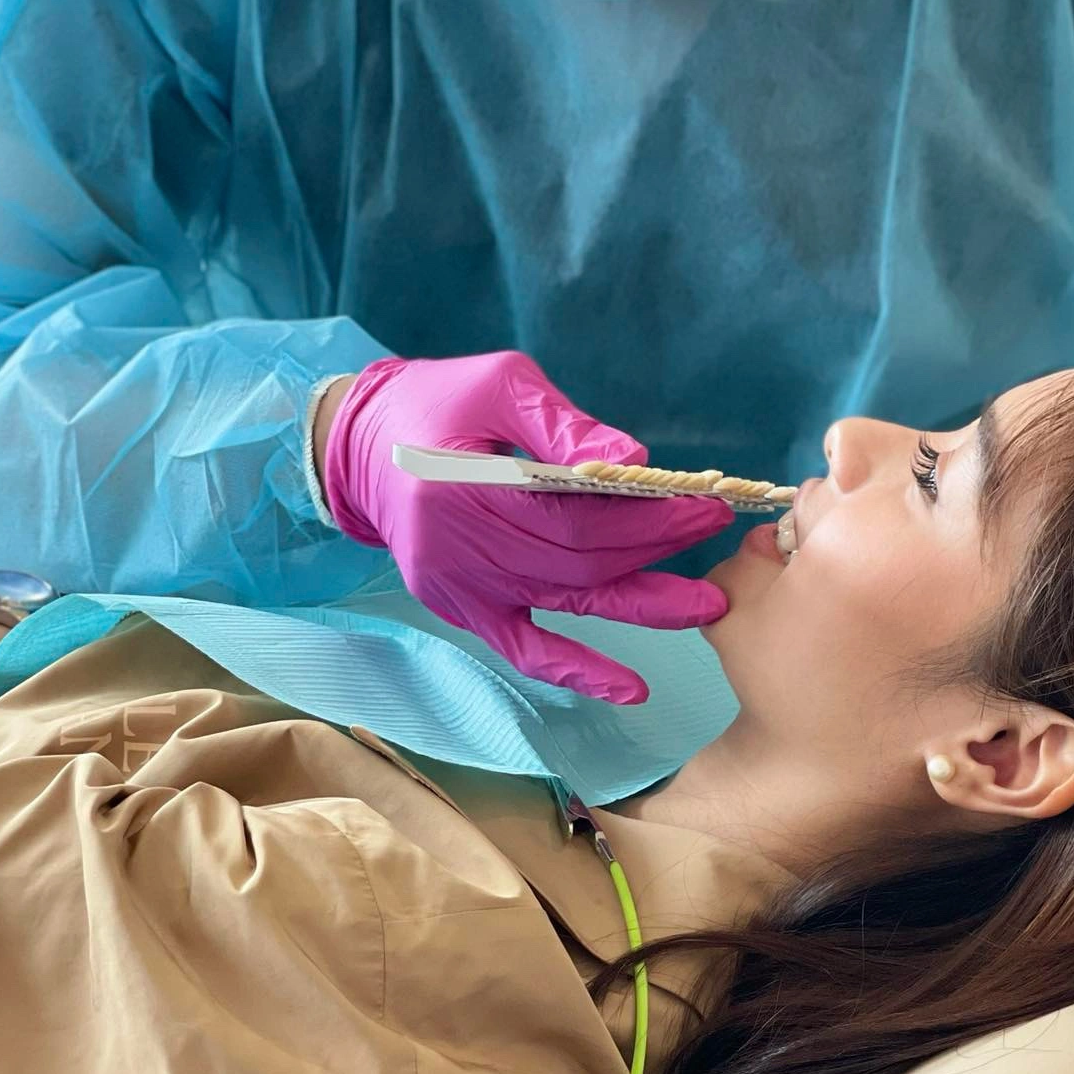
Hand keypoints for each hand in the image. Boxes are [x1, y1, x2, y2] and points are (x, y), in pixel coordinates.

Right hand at [319, 353, 732, 703]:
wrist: (361, 446)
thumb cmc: (436, 402)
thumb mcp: (498, 384)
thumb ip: (562, 424)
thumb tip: (632, 459)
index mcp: (465, 489)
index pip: (574, 515)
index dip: (642, 514)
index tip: (698, 499)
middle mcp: (463, 552)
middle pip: (581, 562)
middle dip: (655, 547)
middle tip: (711, 528)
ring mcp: (465, 590)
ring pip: (570, 601)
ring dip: (642, 606)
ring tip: (706, 604)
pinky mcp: (466, 610)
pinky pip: (526, 649)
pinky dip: (577, 669)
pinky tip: (630, 689)